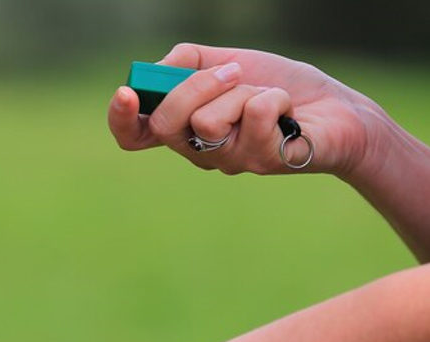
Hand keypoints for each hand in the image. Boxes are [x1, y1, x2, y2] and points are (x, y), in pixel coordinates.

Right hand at [108, 43, 372, 177]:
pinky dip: (275, 97)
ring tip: (266, 96)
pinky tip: (289, 111)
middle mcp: (199, 151)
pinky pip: (253, 115)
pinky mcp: (262, 162)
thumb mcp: (227, 62)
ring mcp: (229, 161)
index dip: (121, 119)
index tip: (127, 93)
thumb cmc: (279, 86)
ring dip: (243, 91)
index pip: (134, 135)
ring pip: (208, 121)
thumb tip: (158, 70)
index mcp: (184, 128)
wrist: (338, 109)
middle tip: (232, 72)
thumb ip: (187, 62)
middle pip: (164, 125)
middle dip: (195, 87)